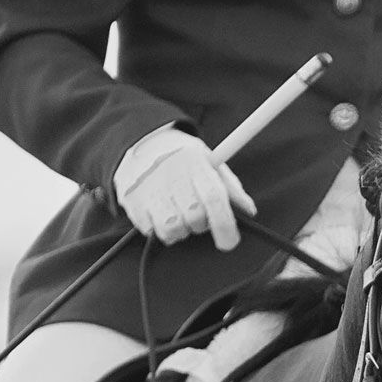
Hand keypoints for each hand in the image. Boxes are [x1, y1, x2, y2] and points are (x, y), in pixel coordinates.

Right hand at [115, 126, 254, 251]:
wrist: (140, 140)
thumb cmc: (182, 157)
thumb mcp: (209, 161)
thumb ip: (230, 187)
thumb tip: (249, 210)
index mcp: (195, 164)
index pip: (214, 199)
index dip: (225, 226)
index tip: (229, 241)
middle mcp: (172, 175)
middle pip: (194, 219)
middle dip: (199, 224)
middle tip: (194, 212)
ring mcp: (149, 188)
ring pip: (172, 230)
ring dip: (178, 230)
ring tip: (176, 213)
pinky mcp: (131, 201)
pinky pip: (150, 231)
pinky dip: (157, 228)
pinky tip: (158, 211)